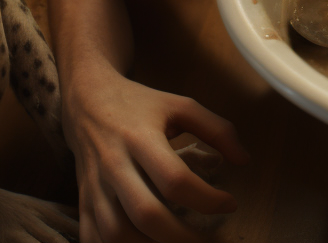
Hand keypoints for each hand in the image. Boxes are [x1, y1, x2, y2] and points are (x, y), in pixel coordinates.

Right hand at [63, 67, 247, 241]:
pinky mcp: (83, 200)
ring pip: (116, 233)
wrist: (87, 99)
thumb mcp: (181, 105)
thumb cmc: (140, 104)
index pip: (175, 180)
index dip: (207, 199)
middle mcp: (113, 165)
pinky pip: (92, 237)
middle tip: (208, 239)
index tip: (230, 204)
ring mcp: (94, 186)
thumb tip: (244, 160)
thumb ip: (217, 129)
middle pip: (145, 214)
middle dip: (182, 236)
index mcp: (140, 138)